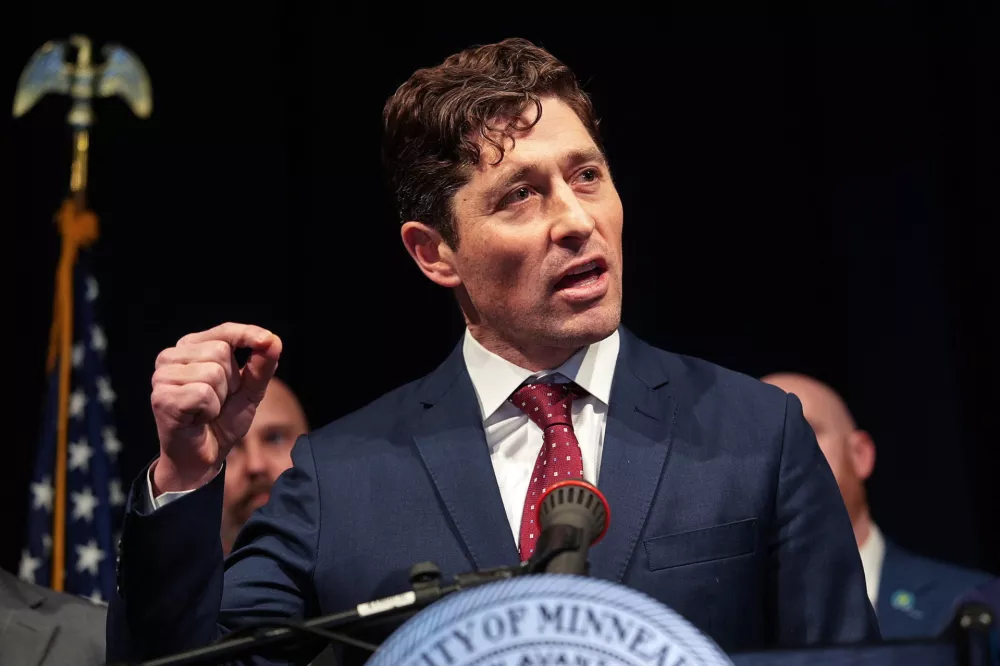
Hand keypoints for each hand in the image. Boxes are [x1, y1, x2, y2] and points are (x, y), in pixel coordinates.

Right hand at [150, 323, 281, 493]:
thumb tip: (273, 340)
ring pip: (212, 373)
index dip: (247, 334)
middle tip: (217, 401)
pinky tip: (197, 418)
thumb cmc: (222, 420)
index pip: (224, 330)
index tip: (268, 340)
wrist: (204, 457)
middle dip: (230, 381)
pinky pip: (202, 393)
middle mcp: (171, 356)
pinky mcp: (161, 396)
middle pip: (220, 352)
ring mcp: (162, 376)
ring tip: (207, 410)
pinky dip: (209, 410)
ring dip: (219, 398)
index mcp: (191, 348)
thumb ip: (261, 366)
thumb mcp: (249, 390)